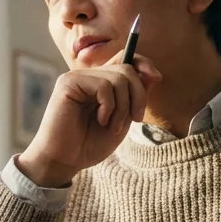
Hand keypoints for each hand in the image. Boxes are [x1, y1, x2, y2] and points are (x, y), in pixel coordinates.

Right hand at [16, 50, 162, 187]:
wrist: (63, 161)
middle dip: (139, 95)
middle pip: (126, 68)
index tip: (156, 77)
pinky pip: (103, 85)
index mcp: (100, 84)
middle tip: (135, 119)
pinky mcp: (68, 83)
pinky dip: (109, 106)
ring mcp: (77, 77)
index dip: (143, 64)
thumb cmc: (88, 145)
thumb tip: (153, 74)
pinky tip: (101, 120)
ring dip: (124, 106)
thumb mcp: (121, 121)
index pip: (125, 59)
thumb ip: (134, 98)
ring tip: (113, 127)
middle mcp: (88, 76)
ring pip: (118, 77)